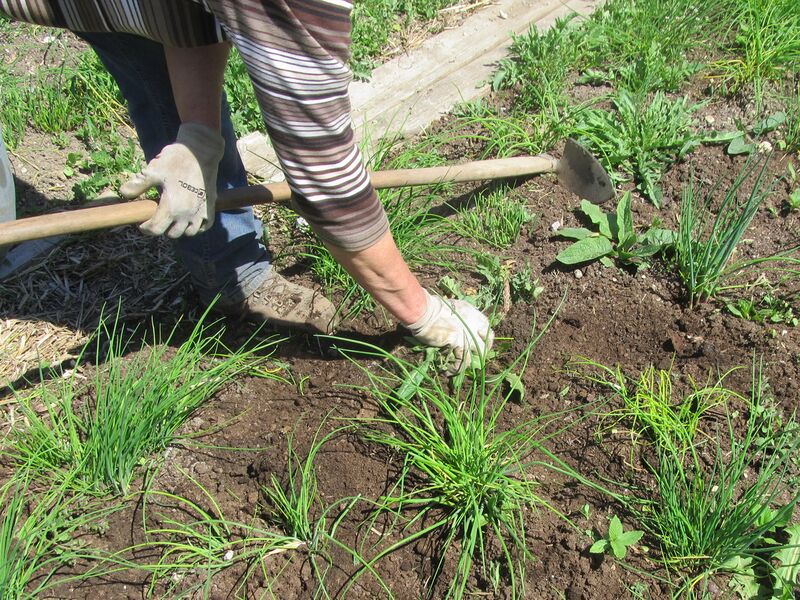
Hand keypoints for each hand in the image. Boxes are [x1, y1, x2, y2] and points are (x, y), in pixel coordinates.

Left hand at [120, 123, 223, 237]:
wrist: (200, 152)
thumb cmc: (176, 160)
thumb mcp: (154, 170)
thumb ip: (139, 184)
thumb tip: (123, 193)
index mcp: (171, 207)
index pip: (155, 229)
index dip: (146, 228)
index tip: (142, 222)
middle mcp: (186, 214)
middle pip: (172, 234)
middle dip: (162, 228)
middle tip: (157, 217)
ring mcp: (200, 212)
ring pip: (188, 233)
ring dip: (179, 229)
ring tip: (173, 219)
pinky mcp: (209, 207)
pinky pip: (204, 226)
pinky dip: (196, 226)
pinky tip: (189, 218)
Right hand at [406, 291, 493, 373]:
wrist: (427, 313)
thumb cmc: (435, 308)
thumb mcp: (453, 308)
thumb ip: (460, 317)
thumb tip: (458, 324)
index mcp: (473, 314)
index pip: (487, 327)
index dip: (484, 335)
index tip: (479, 340)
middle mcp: (474, 326)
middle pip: (488, 341)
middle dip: (483, 350)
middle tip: (475, 355)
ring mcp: (468, 336)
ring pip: (480, 353)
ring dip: (472, 361)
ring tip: (462, 366)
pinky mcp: (458, 345)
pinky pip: (462, 362)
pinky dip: (456, 369)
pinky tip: (448, 371)